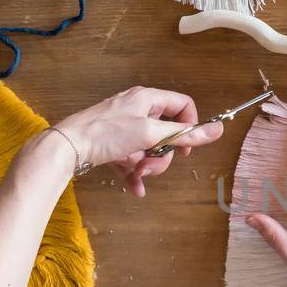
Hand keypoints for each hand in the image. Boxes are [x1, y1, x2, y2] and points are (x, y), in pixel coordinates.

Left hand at [51, 86, 222, 195]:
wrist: (68, 147)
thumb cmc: (107, 134)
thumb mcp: (150, 134)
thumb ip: (185, 133)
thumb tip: (218, 129)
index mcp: (147, 99)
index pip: (182, 105)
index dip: (189, 126)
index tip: (186, 147)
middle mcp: (137, 110)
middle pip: (167, 132)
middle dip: (164, 154)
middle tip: (153, 165)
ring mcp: (124, 128)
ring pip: (150, 149)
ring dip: (148, 165)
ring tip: (137, 174)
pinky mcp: (113, 144)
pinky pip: (134, 159)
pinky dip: (135, 173)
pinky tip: (134, 187)